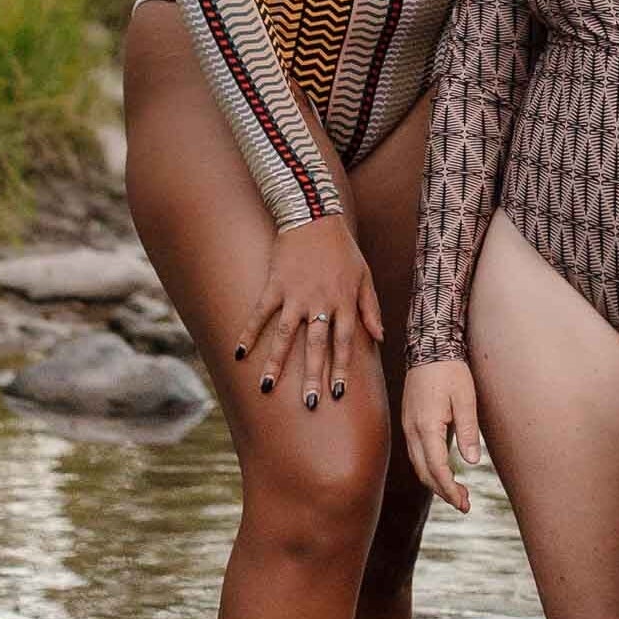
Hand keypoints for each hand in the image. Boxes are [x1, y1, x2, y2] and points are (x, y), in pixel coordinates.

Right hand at [238, 215, 384, 412]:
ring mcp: (295, 294)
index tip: (338, 394)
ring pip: (286, 336)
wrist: (314, 215)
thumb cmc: (342, 248)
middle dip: (314, 376)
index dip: (341, 368)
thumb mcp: (364, 276)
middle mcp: (320, 302)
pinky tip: (239, 354)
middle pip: (317, 345)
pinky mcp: (275, 285)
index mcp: (344, 302)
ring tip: (267, 388)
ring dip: (277, 363)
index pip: (344, 342)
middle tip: (310, 404)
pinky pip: (260, 313)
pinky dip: (249, 333)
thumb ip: (370, 308)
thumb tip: (380, 338)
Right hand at [400, 360, 483, 511]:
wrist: (429, 346)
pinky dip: (429, 467)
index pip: (436, 468)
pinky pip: (416, 452)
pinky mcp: (410, 421)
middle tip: (464, 504)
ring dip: (435, 481)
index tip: (464, 503)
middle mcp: (412, 429)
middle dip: (443, 491)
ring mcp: (408, 426)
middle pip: (424, 472)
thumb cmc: (450, 370)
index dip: (449, 489)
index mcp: (426, 426)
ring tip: (456, 493)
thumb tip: (471, 462)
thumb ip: (468, 431)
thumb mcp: (466, 398)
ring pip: (418, 464)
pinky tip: (443, 470)